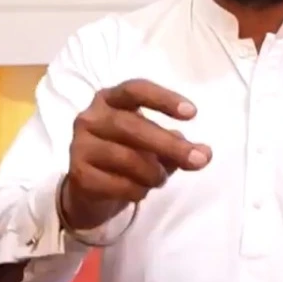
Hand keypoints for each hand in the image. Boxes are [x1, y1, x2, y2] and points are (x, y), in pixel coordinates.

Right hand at [60, 79, 211, 230]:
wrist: (89, 191)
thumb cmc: (125, 156)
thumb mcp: (153, 146)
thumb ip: (177, 146)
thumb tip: (204, 153)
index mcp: (110, 99)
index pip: (135, 90)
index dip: (163, 99)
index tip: (192, 113)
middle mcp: (90, 117)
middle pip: (131, 125)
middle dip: (168, 144)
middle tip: (197, 160)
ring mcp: (80, 145)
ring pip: (125, 157)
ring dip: (153, 173)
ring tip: (159, 179)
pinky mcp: (78, 174)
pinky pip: (116, 183)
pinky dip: (137, 191)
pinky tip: (140, 191)